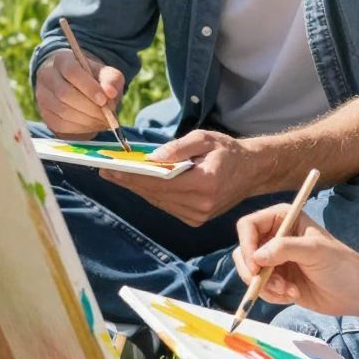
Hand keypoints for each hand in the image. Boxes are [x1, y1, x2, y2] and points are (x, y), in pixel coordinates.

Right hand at [34, 47, 124, 136]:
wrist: (80, 91)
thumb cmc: (95, 80)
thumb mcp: (106, 75)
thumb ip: (111, 80)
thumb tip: (110, 92)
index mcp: (62, 59)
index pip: (71, 71)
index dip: (88, 87)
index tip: (103, 100)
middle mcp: (47, 75)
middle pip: (64, 93)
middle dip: (88, 107)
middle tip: (106, 116)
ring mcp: (43, 95)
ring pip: (62, 110)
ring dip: (85, 119)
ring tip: (101, 120)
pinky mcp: (45, 113)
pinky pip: (60, 123)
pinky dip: (79, 127)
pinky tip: (90, 124)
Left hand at [102, 129, 265, 225]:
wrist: (252, 171)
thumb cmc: (228, 151)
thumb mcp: (204, 138)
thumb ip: (178, 147)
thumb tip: (151, 157)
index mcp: (204, 183)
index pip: (160, 181)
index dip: (132, 176)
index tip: (110, 168)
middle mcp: (200, 205)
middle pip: (155, 194)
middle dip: (129, 182)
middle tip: (105, 171)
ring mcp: (198, 216)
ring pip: (158, 201)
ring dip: (138, 189)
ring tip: (117, 175)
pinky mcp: (195, 219)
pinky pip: (166, 205)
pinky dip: (152, 194)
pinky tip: (139, 183)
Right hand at [232, 206, 358, 316]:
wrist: (354, 291)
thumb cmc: (340, 264)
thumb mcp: (314, 251)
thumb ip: (284, 249)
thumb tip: (257, 257)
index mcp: (282, 218)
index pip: (248, 225)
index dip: (247, 245)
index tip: (256, 266)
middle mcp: (274, 236)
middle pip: (243, 251)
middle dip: (255, 272)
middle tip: (274, 285)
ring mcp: (274, 259)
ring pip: (249, 273)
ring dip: (266, 286)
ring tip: (290, 291)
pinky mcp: (276, 280)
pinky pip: (259, 288)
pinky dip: (272, 295)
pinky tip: (293, 295)